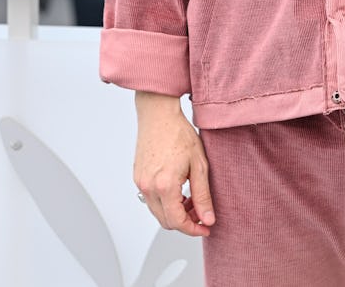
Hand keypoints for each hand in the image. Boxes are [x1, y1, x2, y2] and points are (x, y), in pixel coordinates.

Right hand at [133, 91, 214, 236]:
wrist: (159, 115)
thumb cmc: (178, 133)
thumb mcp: (199, 164)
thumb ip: (203, 195)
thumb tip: (207, 218)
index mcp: (164, 185)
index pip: (177, 222)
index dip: (193, 229)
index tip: (205, 227)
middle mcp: (148, 187)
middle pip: (166, 221)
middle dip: (185, 222)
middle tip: (201, 212)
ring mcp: (140, 183)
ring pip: (157, 212)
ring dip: (175, 212)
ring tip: (191, 198)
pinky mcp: (137, 177)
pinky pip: (151, 199)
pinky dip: (165, 202)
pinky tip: (179, 189)